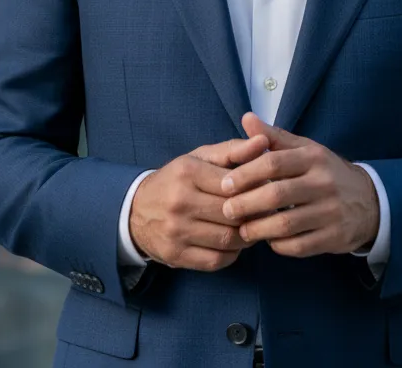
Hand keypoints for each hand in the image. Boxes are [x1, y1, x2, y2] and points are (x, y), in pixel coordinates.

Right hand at [129, 133, 269, 271]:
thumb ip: (233, 150)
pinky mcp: (176, 255)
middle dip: (254, 213)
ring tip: (252, 226)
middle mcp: (180, 201)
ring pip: (227, 238)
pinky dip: (232, 254)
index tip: (265, 189)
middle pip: (232, 212)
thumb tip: (263, 141)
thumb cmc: (177, 179)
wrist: (135, 211)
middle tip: (266, 211)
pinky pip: (216, 260)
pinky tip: (234, 243)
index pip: (234, 183)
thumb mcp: (200, 158)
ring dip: (246, 235)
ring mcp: (176, 231)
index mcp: (187, 172)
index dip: (255, 188)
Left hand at [219, 112, 379, 257]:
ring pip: (286, 224)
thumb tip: (247, 118)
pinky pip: (299, 246)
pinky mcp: (334, 237)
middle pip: (276, 195)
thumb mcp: (305, 149)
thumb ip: (274, 137)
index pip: (273, 162)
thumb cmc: (325, 172)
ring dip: (258, 229)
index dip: (245, 174)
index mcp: (313, 157)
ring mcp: (331, 212)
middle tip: (226, 211)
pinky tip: (268, 240)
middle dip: (246, 204)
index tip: (224, 184)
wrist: (369, 201)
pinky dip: (278, 245)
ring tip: (242, 229)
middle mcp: (324, 183)